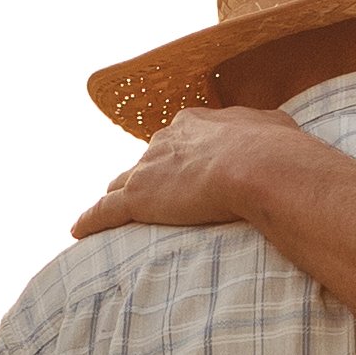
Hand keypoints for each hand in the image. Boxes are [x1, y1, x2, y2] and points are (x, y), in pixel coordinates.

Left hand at [71, 102, 305, 240]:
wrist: (261, 166)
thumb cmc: (277, 150)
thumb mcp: (273, 126)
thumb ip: (263, 128)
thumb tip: (274, 132)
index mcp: (194, 123)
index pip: (176, 142)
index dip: (176, 159)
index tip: (180, 173)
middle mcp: (165, 140)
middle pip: (146, 163)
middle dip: (147, 178)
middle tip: (150, 198)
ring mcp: (149, 168)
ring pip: (122, 184)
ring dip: (118, 198)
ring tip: (111, 215)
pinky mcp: (137, 198)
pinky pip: (104, 212)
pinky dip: (91, 221)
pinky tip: (78, 231)